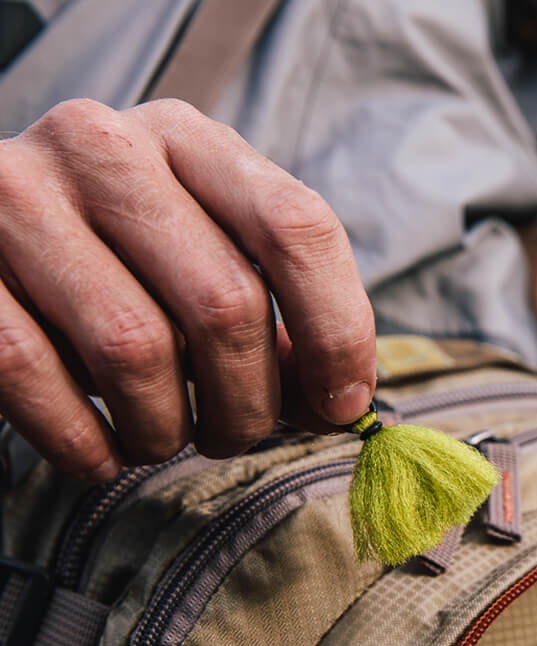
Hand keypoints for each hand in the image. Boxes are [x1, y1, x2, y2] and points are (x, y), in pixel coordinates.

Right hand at [0, 99, 375, 479]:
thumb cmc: (117, 260)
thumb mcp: (200, 255)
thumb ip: (270, 314)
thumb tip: (339, 400)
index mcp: (187, 139)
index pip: (296, 227)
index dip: (338, 331)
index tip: (343, 404)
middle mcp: (105, 149)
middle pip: (225, 303)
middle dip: (249, 405)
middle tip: (236, 433)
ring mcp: (20, 199)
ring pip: (136, 350)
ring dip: (167, 430)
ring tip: (162, 437)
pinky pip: (36, 377)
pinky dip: (86, 443)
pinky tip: (102, 452)